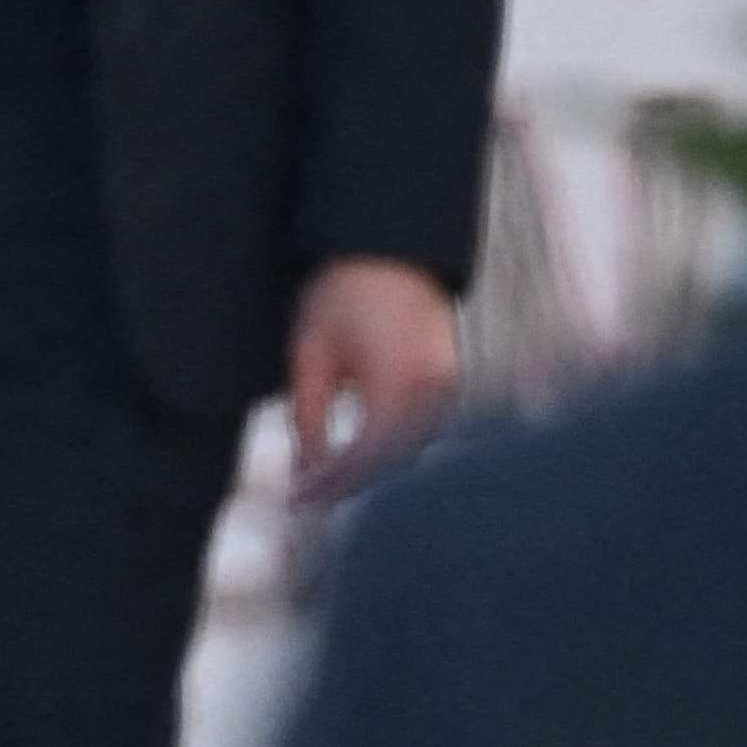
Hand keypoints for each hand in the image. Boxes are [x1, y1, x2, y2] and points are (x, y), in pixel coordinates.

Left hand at [286, 252, 457, 500]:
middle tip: (308, 497)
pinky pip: (421, 430)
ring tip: (328, 480)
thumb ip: (307, 417)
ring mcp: (447, 384)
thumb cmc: (342, 292)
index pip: (364, 456)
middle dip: (349, 485)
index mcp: (397, 382)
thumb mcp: (312, 354)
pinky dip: (391, 449)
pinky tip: (358, 455)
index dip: (330, 484)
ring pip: (410, 450)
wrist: (389, 247)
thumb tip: (306, 472)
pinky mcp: (449, 379)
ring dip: (371, 471)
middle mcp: (431, 389)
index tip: (297, 499)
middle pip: (391, 461)